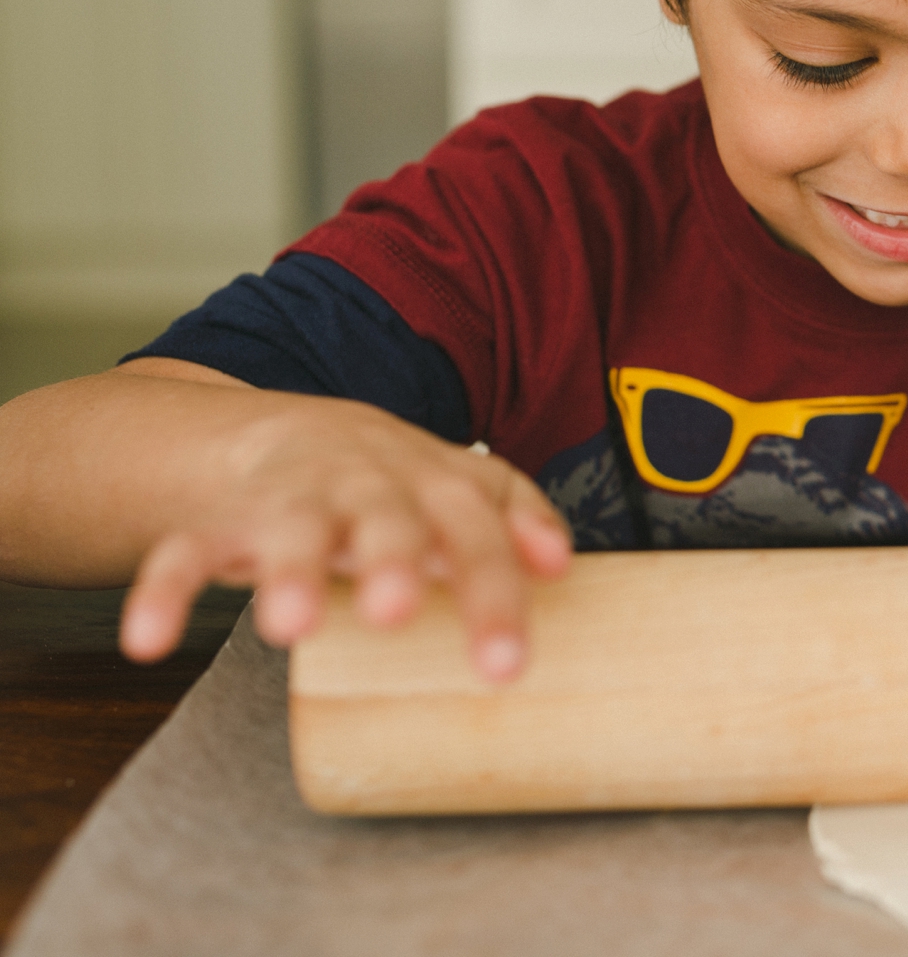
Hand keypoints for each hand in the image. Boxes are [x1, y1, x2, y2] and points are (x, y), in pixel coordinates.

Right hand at [119, 396, 571, 682]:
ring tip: (287, 625)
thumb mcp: (457, 486)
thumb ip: (513, 515)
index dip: (493, 588)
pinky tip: (149, 640)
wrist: (277, 436)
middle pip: (382, 516)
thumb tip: (563, 566)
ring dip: (288, 571)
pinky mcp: (216, 522)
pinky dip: (162, 592)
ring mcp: (287, 498)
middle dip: (390, 559)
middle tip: (397, 612)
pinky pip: (182, 553)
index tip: (505, 665)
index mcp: (428, 478)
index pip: (473, 526)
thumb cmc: (389, 483)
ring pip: (286, 527)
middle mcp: (362, 482)